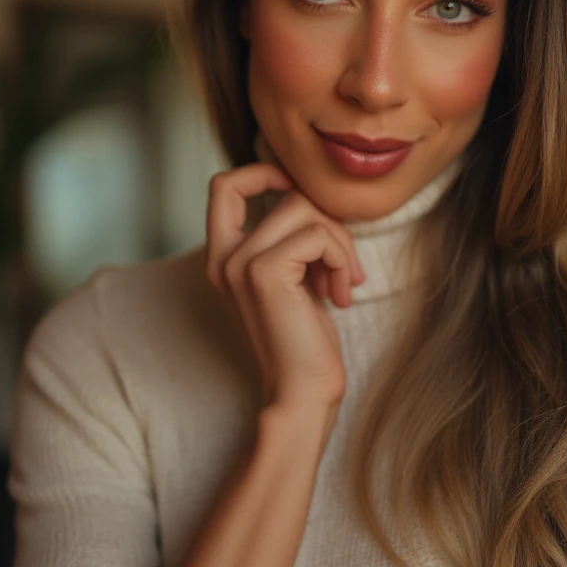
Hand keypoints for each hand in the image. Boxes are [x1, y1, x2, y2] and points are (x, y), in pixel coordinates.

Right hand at [204, 162, 365, 411]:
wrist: (302, 393)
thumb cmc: (304, 342)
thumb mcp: (293, 281)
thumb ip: (291, 242)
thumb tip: (316, 197)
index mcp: (223, 257)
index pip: (225, 185)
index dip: (266, 173)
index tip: (302, 198)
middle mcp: (223, 257)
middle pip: (286, 193)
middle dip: (329, 221)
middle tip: (342, 265)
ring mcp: (240, 264)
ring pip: (305, 209)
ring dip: (340, 244)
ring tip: (343, 283)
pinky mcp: (265, 273)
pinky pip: (318, 236)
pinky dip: (342, 259)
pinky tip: (341, 295)